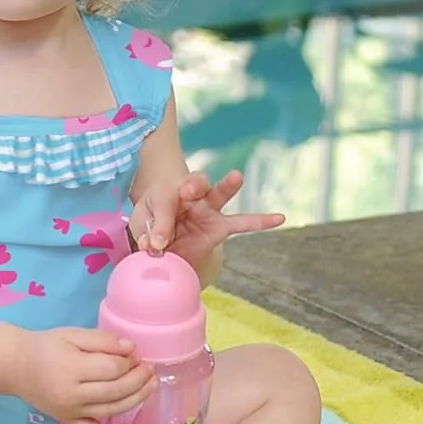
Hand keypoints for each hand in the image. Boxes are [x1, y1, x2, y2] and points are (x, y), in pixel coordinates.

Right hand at [15, 326, 156, 423]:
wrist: (16, 366)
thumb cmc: (44, 347)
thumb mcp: (71, 334)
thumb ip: (102, 340)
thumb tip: (132, 349)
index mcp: (71, 368)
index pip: (112, 369)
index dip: (129, 361)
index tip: (133, 353)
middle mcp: (72, 394)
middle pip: (116, 390)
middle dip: (138, 379)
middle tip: (148, 368)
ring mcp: (72, 412)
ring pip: (113, 410)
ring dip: (137, 399)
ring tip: (151, 384)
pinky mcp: (70, 422)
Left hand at [131, 170, 283, 271]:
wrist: (162, 238)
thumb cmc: (150, 224)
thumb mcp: (143, 226)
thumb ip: (151, 231)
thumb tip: (157, 246)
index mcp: (167, 191)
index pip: (164, 202)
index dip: (158, 223)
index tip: (153, 245)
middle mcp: (190, 195)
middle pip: (195, 183)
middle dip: (193, 185)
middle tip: (188, 190)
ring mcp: (208, 209)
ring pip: (219, 194)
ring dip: (227, 186)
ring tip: (236, 177)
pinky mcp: (220, 226)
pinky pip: (242, 223)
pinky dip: (261, 221)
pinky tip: (279, 218)